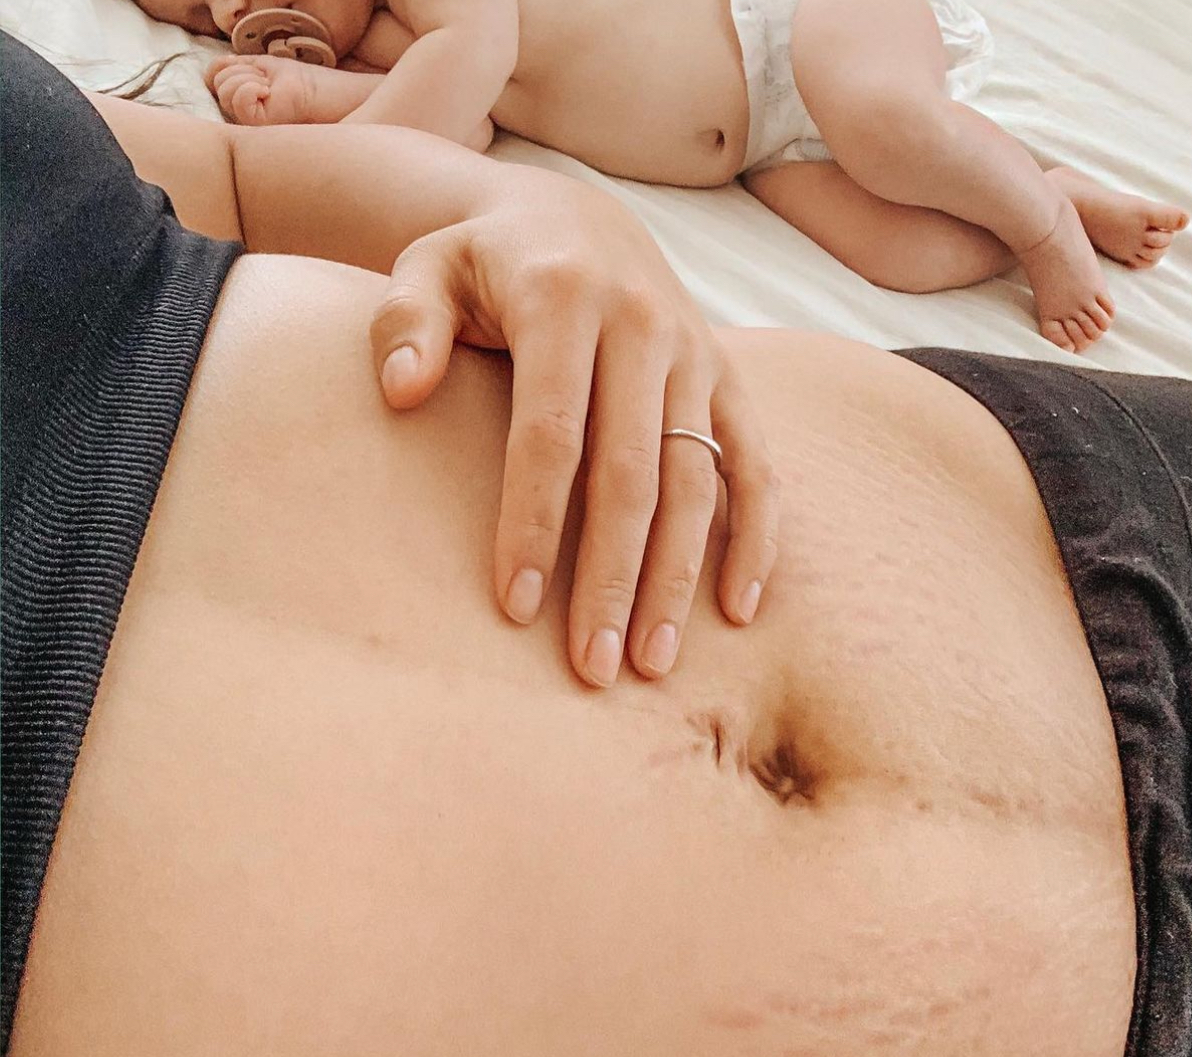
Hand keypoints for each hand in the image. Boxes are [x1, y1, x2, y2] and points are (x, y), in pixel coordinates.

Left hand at [369, 172, 779, 687]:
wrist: (575, 218)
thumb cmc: (488, 264)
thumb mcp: (428, 266)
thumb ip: (406, 321)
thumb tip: (401, 391)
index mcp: (564, 299)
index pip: (551, 432)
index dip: (534, 523)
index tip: (515, 607)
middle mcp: (643, 325)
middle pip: (632, 474)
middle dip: (612, 578)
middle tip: (592, 668)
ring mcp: (696, 354)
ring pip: (695, 482)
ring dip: (678, 579)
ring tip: (653, 662)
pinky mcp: (728, 379)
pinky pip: (756, 465)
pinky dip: (755, 537)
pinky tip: (738, 609)